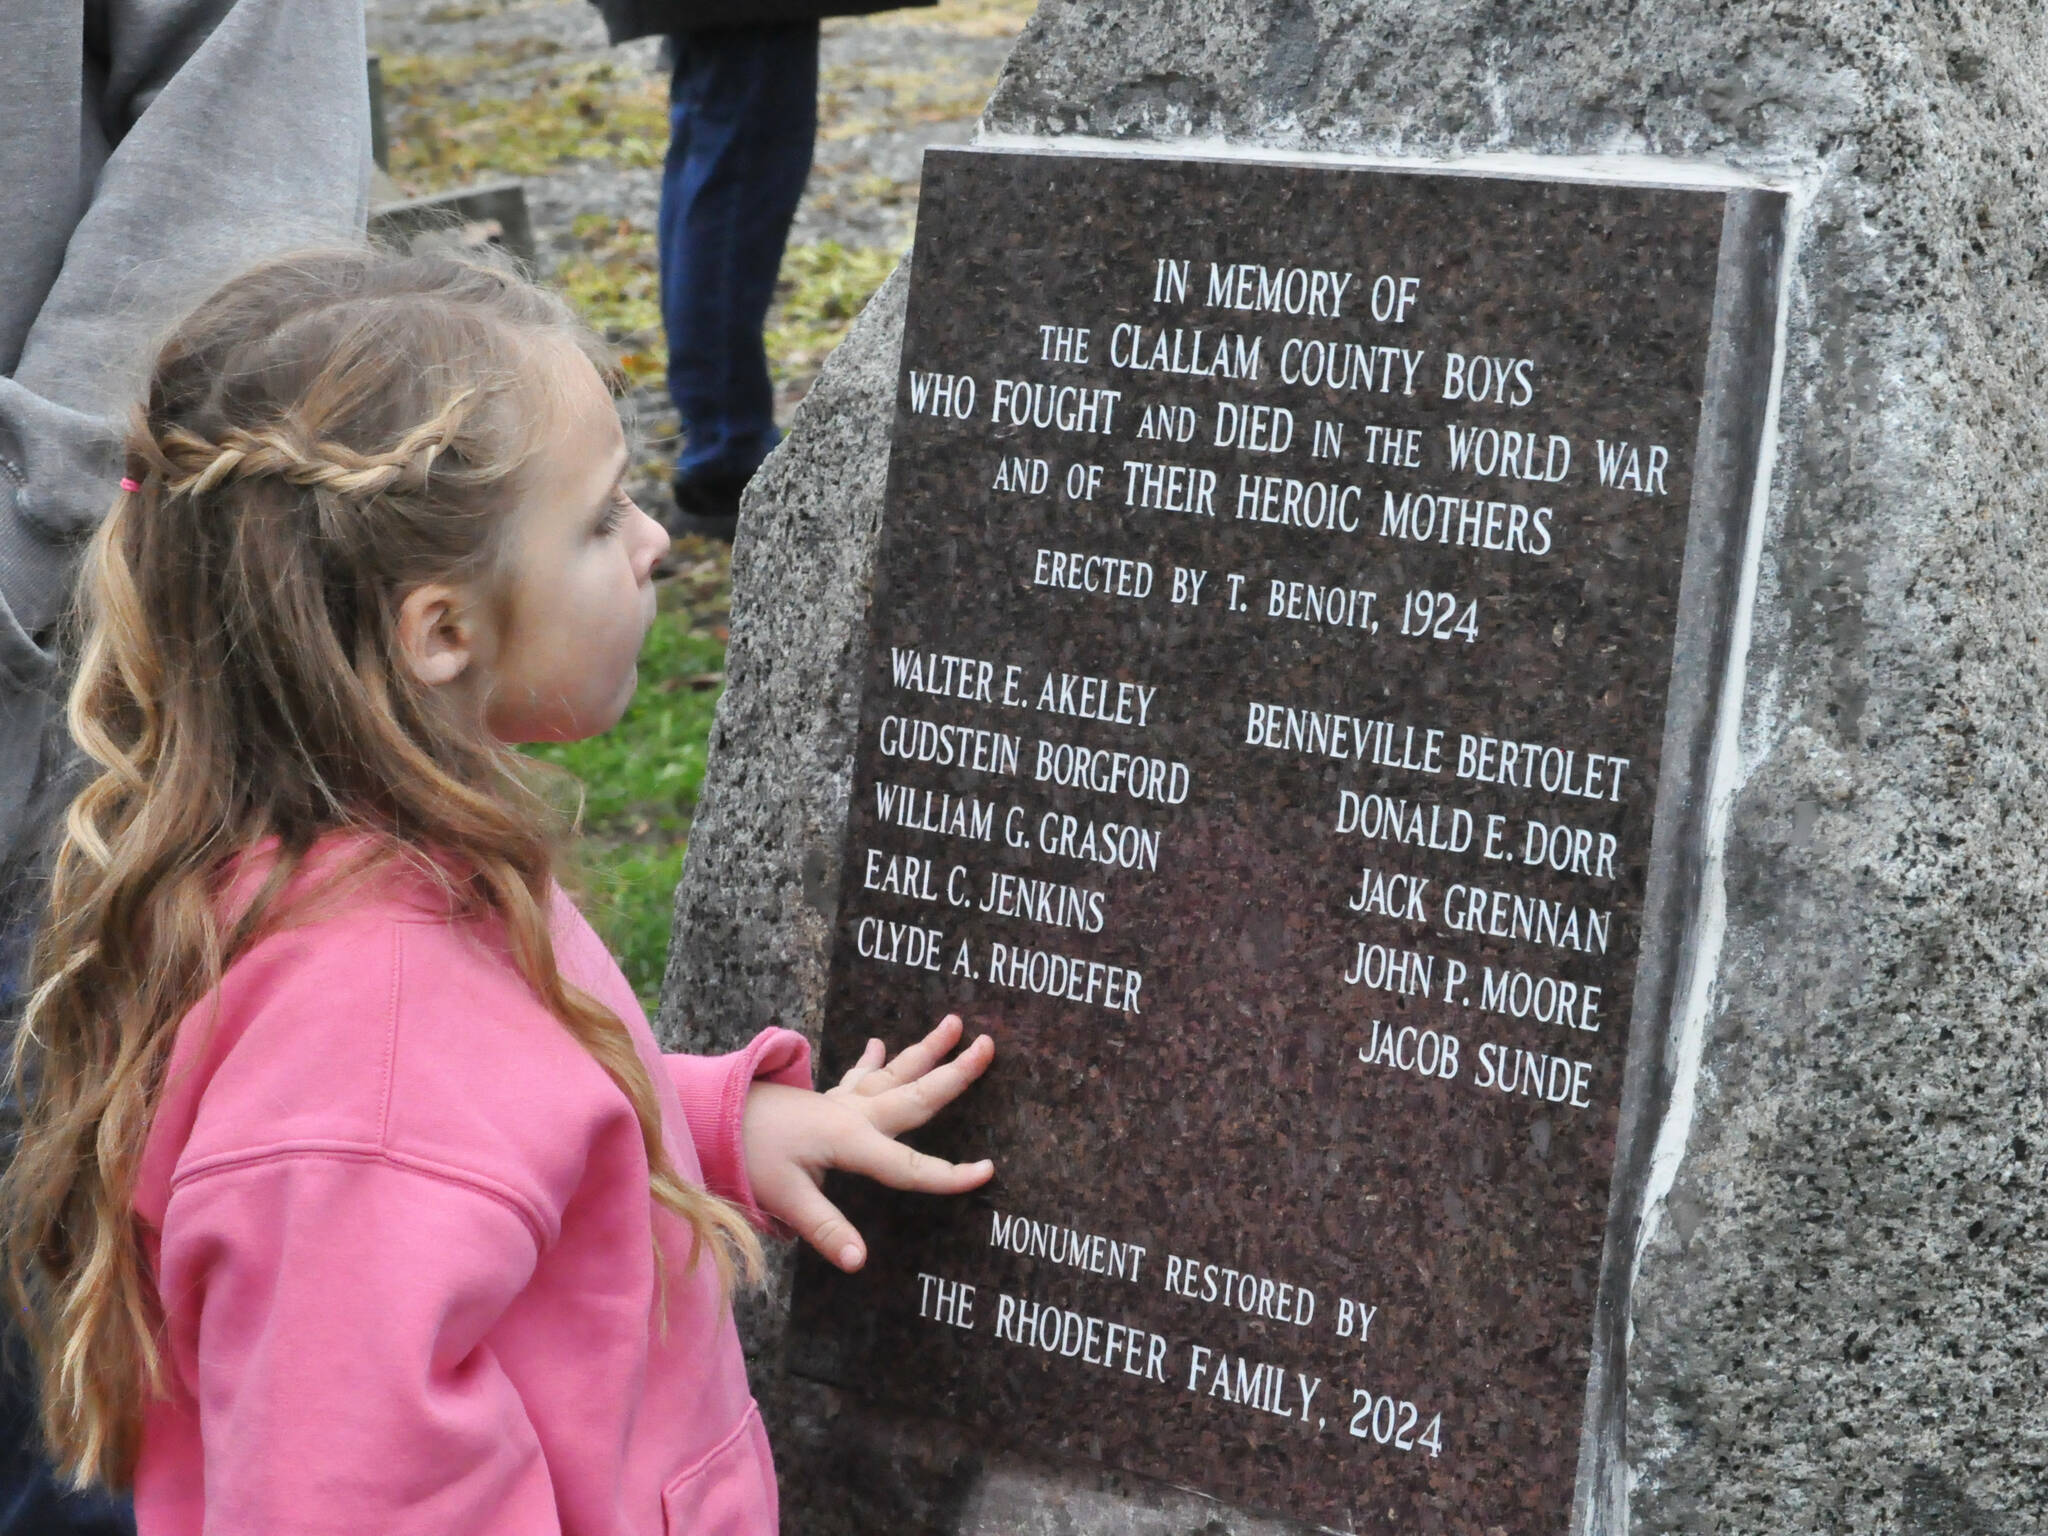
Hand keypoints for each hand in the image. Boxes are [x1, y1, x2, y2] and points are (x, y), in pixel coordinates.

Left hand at [743, 1014, 994, 1271]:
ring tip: (953, 1022)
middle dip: (954, 1073)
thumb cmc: (747, 1156)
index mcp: (850, 1141)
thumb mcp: (784, 1197)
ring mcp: (840, 1103)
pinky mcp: (824, 1101)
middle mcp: (853, 1115)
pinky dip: (874, 1061)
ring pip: (893, 1074)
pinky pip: (859, 1077)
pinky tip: (880, 1045)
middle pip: (914, 1095)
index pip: (909, 1165)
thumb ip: (826, 1229)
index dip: (949, 1174)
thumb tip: (859, 1262)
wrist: (711, 1116)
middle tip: (988, 1046)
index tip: (987, 1171)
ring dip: (924, 1050)